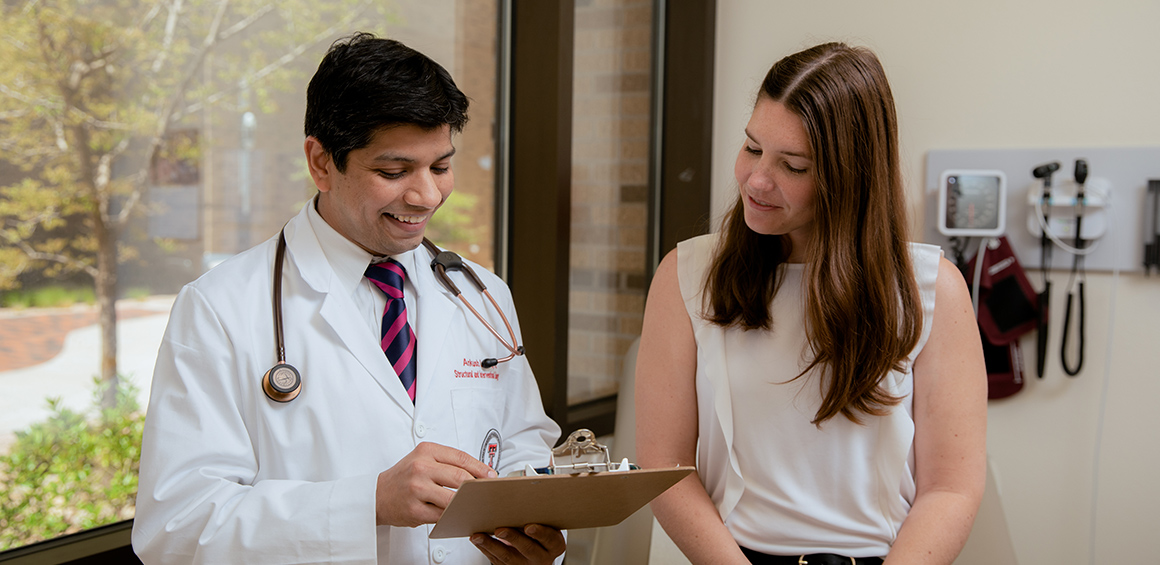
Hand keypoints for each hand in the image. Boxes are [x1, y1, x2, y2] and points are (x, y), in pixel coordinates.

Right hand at [375, 442, 496, 526]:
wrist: (377, 494)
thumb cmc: (405, 476)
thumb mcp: (423, 459)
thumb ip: (447, 462)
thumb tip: (478, 472)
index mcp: (426, 451)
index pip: (461, 458)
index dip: (480, 468)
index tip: (491, 475)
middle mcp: (421, 468)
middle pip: (460, 478)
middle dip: (477, 486)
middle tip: (486, 491)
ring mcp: (417, 489)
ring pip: (453, 498)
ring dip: (466, 503)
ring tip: (474, 503)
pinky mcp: (415, 510)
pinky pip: (442, 515)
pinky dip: (452, 515)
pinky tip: (456, 513)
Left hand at [470, 524, 565, 564]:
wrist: (539, 555)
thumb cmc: (543, 535)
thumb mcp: (550, 526)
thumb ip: (542, 515)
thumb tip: (532, 490)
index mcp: (554, 545)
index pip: (549, 539)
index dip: (540, 533)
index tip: (529, 526)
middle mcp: (540, 557)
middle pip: (527, 548)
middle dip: (512, 538)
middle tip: (500, 529)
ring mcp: (524, 564)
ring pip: (507, 556)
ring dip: (491, 545)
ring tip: (479, 535)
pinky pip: (496, 559)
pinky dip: (485, 548)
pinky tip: (478, 540)